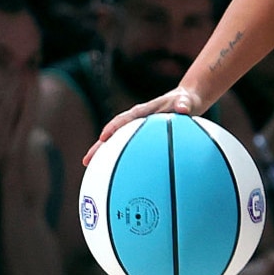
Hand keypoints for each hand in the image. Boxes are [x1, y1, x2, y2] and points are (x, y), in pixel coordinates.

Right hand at [0, 68, 35, 163]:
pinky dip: (18, 105)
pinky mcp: (8, 130)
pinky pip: (15, 115)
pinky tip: (20, 98)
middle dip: (8, 81)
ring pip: (10, 103)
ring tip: (19, 81)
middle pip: (1, 94)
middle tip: (14, 70)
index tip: (0, 71)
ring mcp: (1, 122)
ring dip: (14, 91)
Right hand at [85, 85, 207, 165]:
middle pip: (113, 134)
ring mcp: (138, 128)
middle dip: (99, 147)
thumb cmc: (186, 100)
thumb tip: (183, 108)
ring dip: (105, 155)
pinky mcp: (143, 136)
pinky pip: (129, 148)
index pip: (124, 119)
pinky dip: (121, 158)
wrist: (187, 100)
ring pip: (117, 142)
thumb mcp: (187, 100)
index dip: (113, 127)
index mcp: (144, 110)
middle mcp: (136, 120)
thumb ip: (184, 104)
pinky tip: (119, 174)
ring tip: (93, 170)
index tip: (103, 138)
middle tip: (86, 161)